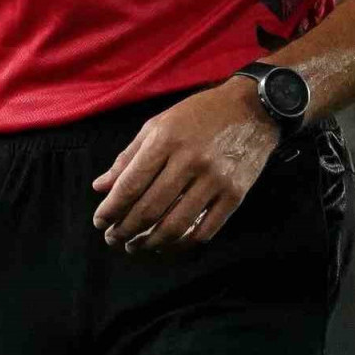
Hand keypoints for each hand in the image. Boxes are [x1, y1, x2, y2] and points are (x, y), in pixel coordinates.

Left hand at [92, 79, 278, 252]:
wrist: (254, 108)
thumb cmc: (200, 113)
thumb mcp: (159, 123)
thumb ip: (129, 156)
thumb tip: (100, 186)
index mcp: (166, 139)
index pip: (131, 184)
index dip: (111, 209)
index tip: (100, 222)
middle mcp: (190, 161)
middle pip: (150, 208)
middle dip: (125, 229)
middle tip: (114, 239)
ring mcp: (215, 180)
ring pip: (175, 225)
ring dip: (150, 242)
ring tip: (136, 246)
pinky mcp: (235, 195)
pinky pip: (205, 230)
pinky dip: (182, 244)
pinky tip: (168, 244)